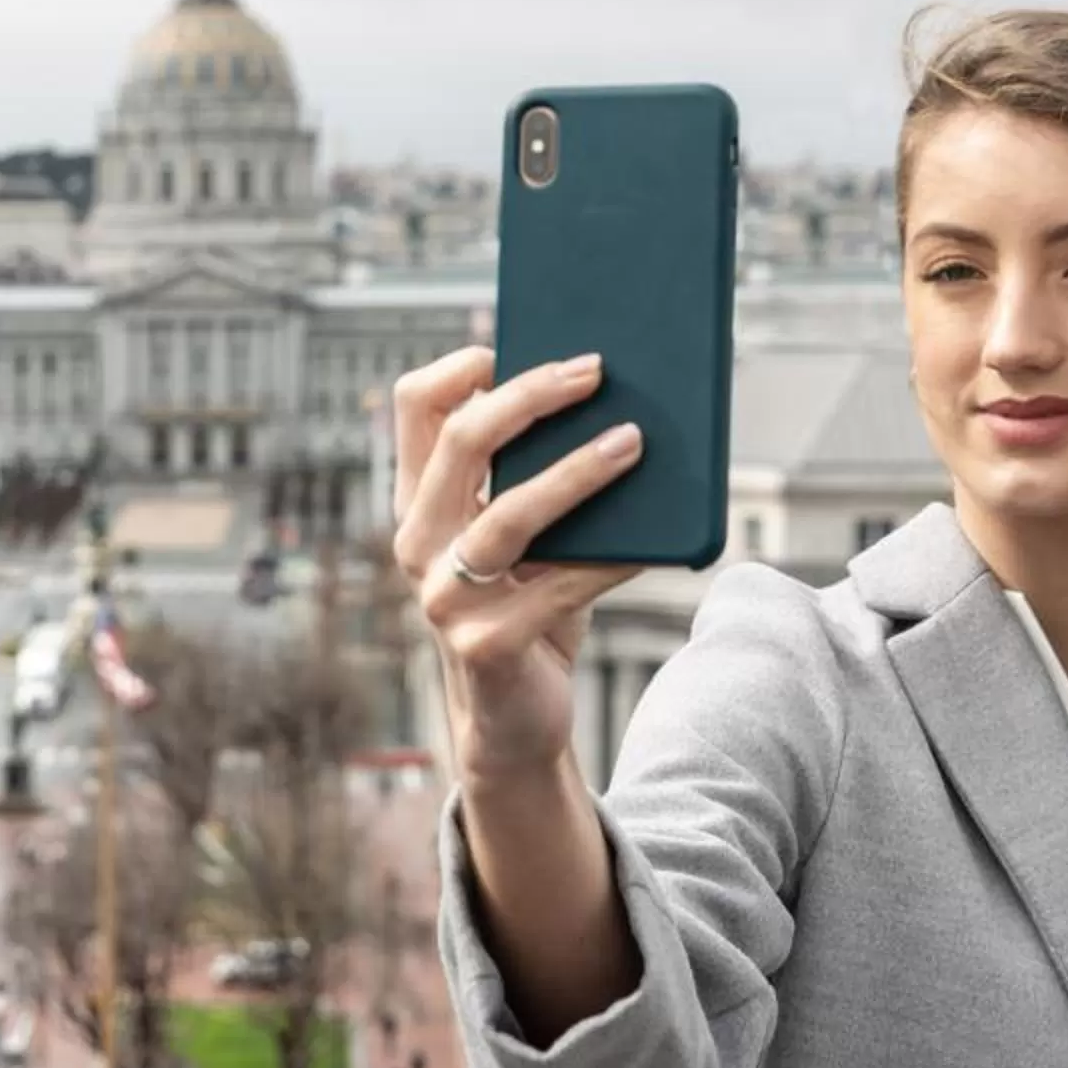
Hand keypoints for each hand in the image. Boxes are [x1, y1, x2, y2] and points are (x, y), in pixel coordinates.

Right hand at [390, 345, 644, 785]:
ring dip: (577, 471)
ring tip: (634, 441)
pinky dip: (611, 560)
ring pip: (510, 513)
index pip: (413, 405)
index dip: (462, 366)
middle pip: (462, 440)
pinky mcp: (487, 646)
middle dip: (531, 394)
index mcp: (420, 502)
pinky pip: (560, 588)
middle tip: (594, 370)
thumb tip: (610, 400)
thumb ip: (530, 479)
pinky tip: (653, 543)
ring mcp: (446, 597)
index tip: (515, 345)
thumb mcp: (518, 538)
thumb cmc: (527, 608)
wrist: (514, 722)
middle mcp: (418, 542)